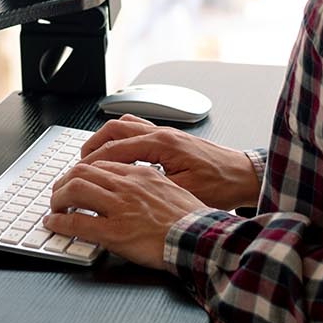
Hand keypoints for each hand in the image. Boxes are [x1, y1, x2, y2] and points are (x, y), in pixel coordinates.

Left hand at [44, 161, 206, 269]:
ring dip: (57, 198)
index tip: (77, 180)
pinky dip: (59, 222)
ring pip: (75, 190)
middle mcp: (128, 185)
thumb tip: (135, 191)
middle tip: (59, 192)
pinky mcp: (114, 232)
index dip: (83, 172)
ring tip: (54, 207)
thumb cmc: (192, 219)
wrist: (201, 238)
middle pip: (83, 171)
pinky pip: (77, 222)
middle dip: (64, 181)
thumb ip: (150, 185)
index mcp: (141, 174)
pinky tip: (54, 224)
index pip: (102, 164)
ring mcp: (120, 207)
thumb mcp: (173, 189)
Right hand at [79, 117, 260, 209]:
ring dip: (105, 140)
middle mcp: (162, 133)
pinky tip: (119, 156)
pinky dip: (122, 139)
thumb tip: (123, 196)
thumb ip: (151, 190)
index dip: (92, 163)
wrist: (245, 176)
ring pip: (125, 126)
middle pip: (114, 129)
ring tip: (92, 159)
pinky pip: (138, 130)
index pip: (115, 148)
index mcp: (162, 145)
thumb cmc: (221, 186)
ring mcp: (167, 134)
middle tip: (78, 166)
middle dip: (92, 147)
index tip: (77, 176)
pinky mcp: (171, 139)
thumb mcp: (183, 194)